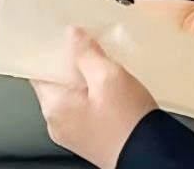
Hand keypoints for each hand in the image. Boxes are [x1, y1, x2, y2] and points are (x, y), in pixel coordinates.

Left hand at [28, 26, 160, 167]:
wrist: (154, 157)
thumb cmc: (130, 123)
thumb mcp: (109, 77)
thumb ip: (86, 53)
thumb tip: (72, 35)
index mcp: (53, 106)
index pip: (40, 69)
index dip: (52, 50)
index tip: (64, 36)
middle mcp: (56, 122)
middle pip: (56, 81)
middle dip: (72, 64)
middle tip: (91, 50)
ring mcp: (72, 133)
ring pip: (70, 95)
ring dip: (84, 80)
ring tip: (105, 70)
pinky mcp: (88, 139)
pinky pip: (82, 110)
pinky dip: (92, 97)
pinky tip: (110, 91)